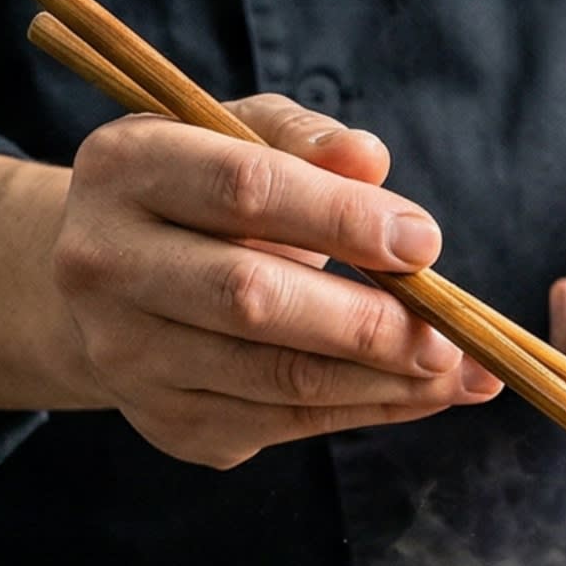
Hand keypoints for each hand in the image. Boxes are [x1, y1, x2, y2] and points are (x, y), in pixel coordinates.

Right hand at [51, 94, 499, 467]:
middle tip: (449, 331)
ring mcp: (129, 354)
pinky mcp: (170, 422)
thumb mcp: (238, 140)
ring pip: (277, 378)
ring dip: (384, 380)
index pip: (243, 188)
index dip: (342, 217)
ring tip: (460, 371)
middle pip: (251, 298)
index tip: (424, 241)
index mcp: (125, 169)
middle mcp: (105, 264)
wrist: (117, 286)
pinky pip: (287, 424)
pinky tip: (426, 394)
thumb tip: (370, 159)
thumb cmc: (201, 197)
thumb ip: (304, 141)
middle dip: (366, 320)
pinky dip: (370, 410)